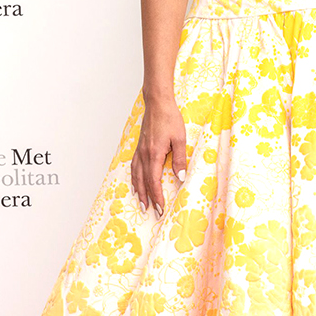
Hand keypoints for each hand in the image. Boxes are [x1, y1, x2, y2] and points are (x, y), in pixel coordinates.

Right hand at [131, 96, 187, 216]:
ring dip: (139, 190)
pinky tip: (135, 183)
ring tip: (142, 203)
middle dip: (147, 198)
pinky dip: (134, 178)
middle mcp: (144, 154)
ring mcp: (140, 150)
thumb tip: (180, 178)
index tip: (161, 208)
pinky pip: (134, 166)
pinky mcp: (139, 147)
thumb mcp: (180, 139)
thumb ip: (180, 159)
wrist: (158, 104)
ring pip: (136, 175)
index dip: (157, 197)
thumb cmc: (170, 119)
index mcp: (154, 154)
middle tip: (151, 212)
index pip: (154, 181)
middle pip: (143, 182)